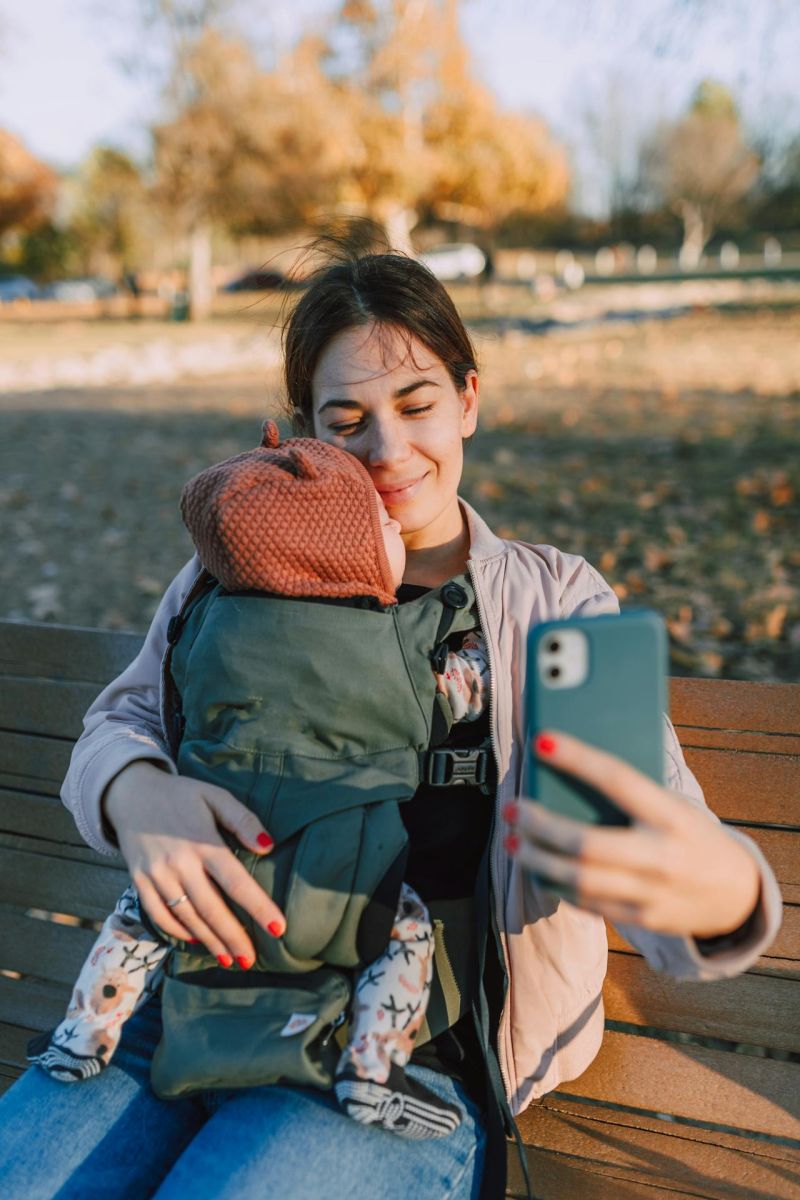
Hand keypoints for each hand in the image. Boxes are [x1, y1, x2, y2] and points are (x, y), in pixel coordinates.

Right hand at [103, 761, 284, 967]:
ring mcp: (156, 875)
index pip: (236, 881)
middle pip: (211, 908)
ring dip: (209, 941)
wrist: (130, 792)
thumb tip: (267, 846)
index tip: (279, 928)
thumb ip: (242, 819)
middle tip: (251, 960)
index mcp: (202, 841)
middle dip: (233, 937)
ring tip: (230, 959)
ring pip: (186, 916)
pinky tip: (197, 941)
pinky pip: (159, 915)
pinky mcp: (138, 881)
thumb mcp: (215, 795)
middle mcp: (178, 862)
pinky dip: (178, 932)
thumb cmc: (181, 795)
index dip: (258, 907)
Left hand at [503, 731, 759, 938]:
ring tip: (513, 842)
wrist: (736, 892)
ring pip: (580, 880)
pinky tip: (537, 867)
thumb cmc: (690, 833)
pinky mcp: (641, 918)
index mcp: (672, 816)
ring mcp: (652, 894)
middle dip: (541, 826)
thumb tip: (566, 770)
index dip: (578, 759)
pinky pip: (587, 903)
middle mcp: (663, 857)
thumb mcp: (673, 806)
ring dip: (537, 860)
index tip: (541, 741)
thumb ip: (632, 794)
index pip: (619, 780)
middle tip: (513, 809)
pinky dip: (556, 884)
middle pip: (588, 845)